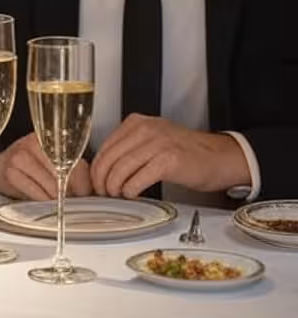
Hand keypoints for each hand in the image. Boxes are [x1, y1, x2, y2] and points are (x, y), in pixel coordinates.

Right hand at [0, 133, 92, 200]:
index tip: (83, 194)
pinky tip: (41, 198)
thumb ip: (72, 169)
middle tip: (68, 198)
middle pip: (66, 177)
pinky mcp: (11, 172)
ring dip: (56, 199)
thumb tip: (92, 190)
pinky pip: (37, 195)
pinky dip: (42, 201)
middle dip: (71, 193)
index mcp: (51, 137)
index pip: (77, 164)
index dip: (83, 185)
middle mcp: (36, 142)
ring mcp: (21, 156)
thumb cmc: (29, 166)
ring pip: (53, 187)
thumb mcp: (52, 161)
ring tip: (54, 198)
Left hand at [90, 114, 250, 197]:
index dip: (96, 169)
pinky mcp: (168, 160)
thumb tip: (104, 168)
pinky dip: (131, 190)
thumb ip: (130, 148)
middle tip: (104, 193)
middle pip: (109, 159)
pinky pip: (138, 179)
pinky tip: (133, 194)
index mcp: (138, 123)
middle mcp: (146, 129)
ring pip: (120, 169)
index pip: (105, 147)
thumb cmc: (187, 152)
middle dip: (101, 180)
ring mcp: (158, 144)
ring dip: (114, 188)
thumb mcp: (153, 140)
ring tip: (118, 195)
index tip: (96, 182)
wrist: (220, 157)